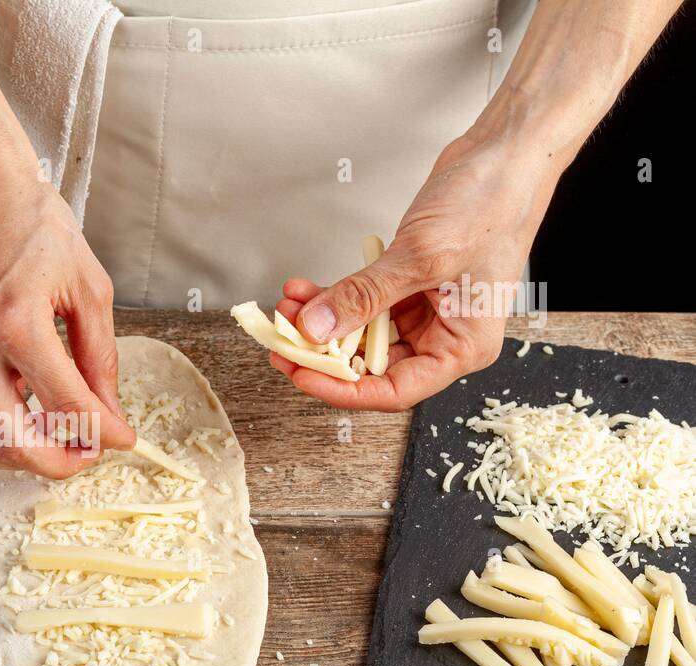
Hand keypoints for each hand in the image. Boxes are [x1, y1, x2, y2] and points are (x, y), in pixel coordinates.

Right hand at [0, 148, 135, 476]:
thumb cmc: (30, 223)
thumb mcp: (88, 286)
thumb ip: (101, 358)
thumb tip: (110, 412)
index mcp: (17, 321)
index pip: (68, 405)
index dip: (104, 433)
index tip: (122, 439)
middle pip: (15, 443)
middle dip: (59, 463)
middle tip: (86, 453)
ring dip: (19, 456)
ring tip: (51, 437)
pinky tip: (22, 406)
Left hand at [275, 132, 559, 410]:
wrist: (505, 154)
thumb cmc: (492, 204)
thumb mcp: (421, 257)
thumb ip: (364, 296)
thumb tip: (316, 328)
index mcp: (463, 347)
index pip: (394, 389)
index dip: (343, 388)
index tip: (301, 374)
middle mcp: (446, 336)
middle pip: (373, 365)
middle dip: (323, 353)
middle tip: (281, 341)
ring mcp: (427, 311)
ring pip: (362, 334)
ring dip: (322, 322)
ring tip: (288, 307)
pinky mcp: (410, 285)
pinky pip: (363, 304)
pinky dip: (334, 298)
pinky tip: (305, 290)